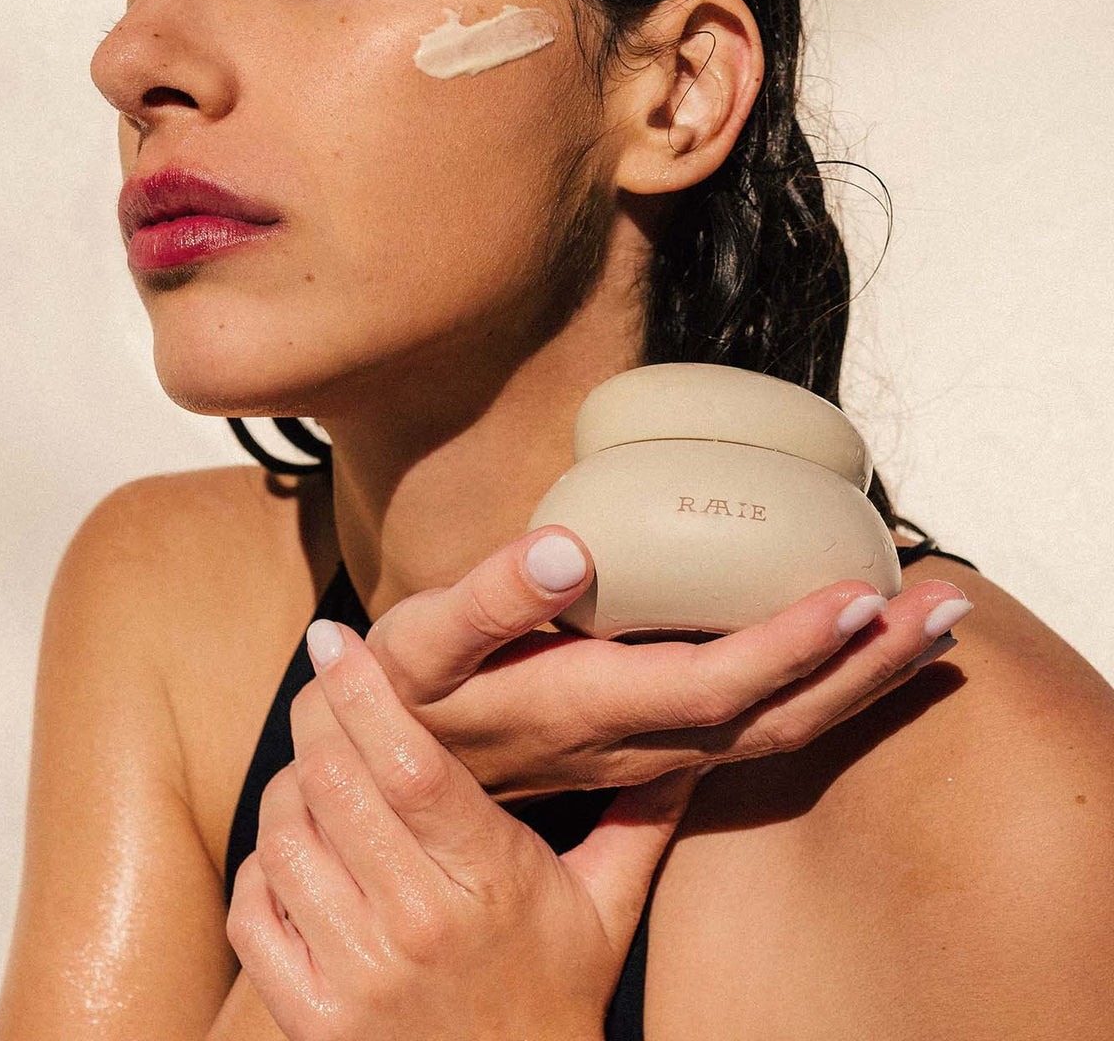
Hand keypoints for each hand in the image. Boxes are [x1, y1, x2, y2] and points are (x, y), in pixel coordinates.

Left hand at [227, 616, 700, 1040]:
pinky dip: (261, 868)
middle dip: (317, 720)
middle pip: (336, 786)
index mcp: (489, 880)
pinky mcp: (311, 1021)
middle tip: (319, 684)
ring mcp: (357, 978)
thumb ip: (638, 817)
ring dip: (287, 791)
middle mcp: (418, 924)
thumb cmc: (559, 992)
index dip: (366, 691)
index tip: (337, 635)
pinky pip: (254, 914)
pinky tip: (292, 849)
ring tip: (312, 766)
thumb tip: (689, 742)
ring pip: (285, 841)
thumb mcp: (606, 906)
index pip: (411, 764)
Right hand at [362, 527, 970, 803]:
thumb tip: (569, 553)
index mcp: (584, 709)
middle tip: (946, 606)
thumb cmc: (399, 695)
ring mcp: (648, 759)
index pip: (713, 685)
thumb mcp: (419, 646)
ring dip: (860, 687)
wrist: (389, 782)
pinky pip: (754, 735)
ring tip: (928, 631)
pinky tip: (855, 661)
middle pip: (773, 720)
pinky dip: (818, 695)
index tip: (862, 597)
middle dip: (865, 669)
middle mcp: (632, 745)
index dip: (792, 646)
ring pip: (775, 735)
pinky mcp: (650, 755)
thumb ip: (490, 599)